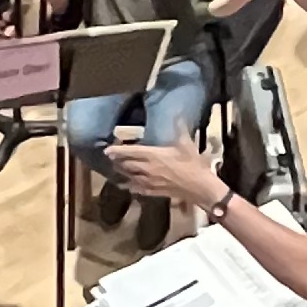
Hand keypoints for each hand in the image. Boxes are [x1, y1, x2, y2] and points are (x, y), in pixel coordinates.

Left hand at [108, 135, 226, 210]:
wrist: (199, 187)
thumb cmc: (192, 164)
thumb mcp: (186, 143)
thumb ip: (180, 128)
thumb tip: (178, 114)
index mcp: (153, 155)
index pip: (130, 151)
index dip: (117, 150)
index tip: (107, 149)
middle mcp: (147, 169)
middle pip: (126, 165)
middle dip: (117, 161)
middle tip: (111, 157)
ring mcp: (148, 182)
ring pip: (129, 177)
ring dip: (121, 172)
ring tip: (115, 168)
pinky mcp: (152, 192)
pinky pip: (136, 189)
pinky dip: (129, 186)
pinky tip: (126, 185)